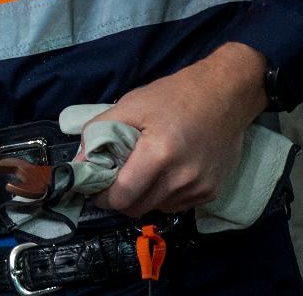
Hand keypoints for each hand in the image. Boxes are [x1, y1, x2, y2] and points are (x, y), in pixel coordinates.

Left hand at [87, 42, 268, 215]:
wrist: (224, 95)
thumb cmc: (174, 96)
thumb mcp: (131, 105)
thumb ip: (99, 132)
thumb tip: (78, 162)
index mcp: (160, 154)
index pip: (124, 196)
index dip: (104, 196)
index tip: (96, 188)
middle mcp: (182, 178)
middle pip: (138, 208)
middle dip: (121, 198)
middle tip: (115, 178)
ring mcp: (200, 188)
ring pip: (156, 208)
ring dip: (143, 196)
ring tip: (142, 170)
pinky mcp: (211, 192)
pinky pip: (177, 205)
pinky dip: (163, 195)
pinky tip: (164, 172)